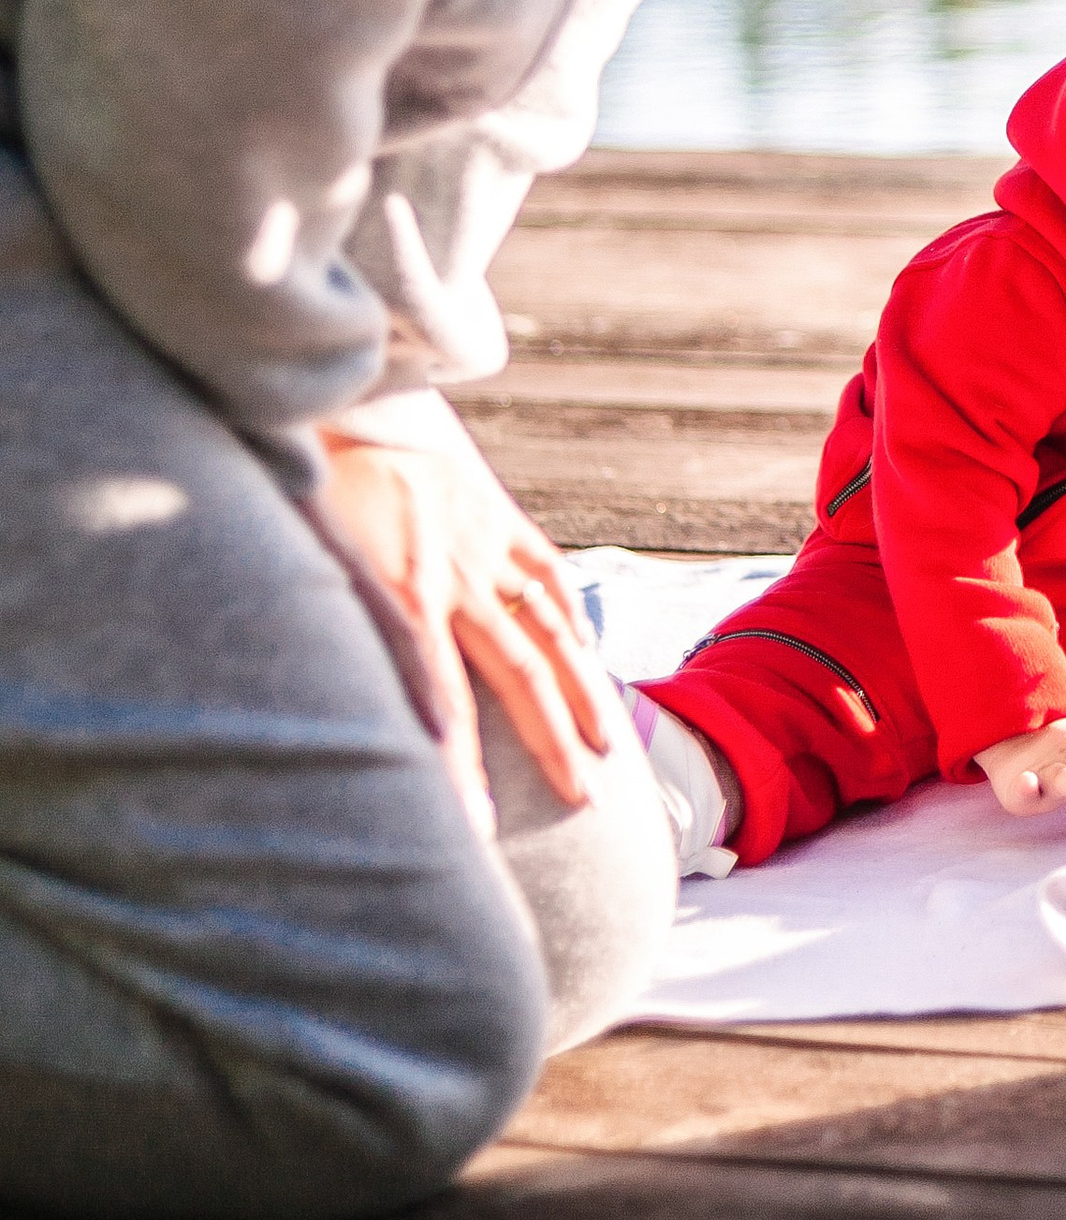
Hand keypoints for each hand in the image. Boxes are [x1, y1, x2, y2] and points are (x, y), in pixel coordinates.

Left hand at [303, 400, 619, 833]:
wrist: (343, 394)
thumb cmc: (307, 480)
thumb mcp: (305, 556)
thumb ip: (334, 627)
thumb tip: (319, 711)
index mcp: (406, 592)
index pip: (442, 701)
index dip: (459, 767)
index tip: (477, 825)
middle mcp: (457, 577)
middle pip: (519, 676)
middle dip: (552, 745)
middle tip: (583, 802)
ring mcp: (485, 545)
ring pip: (550, 630)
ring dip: (582, 692)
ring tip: (607, 746)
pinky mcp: (496, 515)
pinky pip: (547, 573)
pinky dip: (572, 617)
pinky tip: (588, 654)